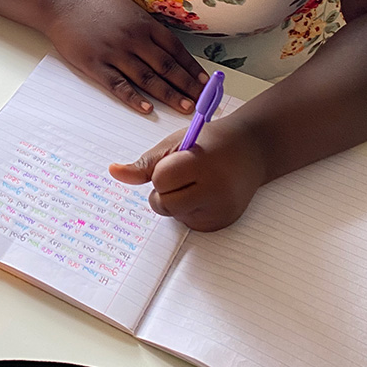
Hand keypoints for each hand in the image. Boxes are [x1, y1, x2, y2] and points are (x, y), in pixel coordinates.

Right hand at [41, 0, 207, 113]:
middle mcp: (133, 39)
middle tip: (203, 101)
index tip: (206, 82)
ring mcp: (114, 53)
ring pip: (147, 78)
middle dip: (187, 85)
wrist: (62, 3)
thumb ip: (148, 28)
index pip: (176, 50)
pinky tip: (147, 108)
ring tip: (185, 107)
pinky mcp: (95, 65)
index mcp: (144, 24)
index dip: (192, 68)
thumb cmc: (96, 5)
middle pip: (167, 66)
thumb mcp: (129, 9)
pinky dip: (133, 98)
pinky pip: (118, 85)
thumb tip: (169, 48)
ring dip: (168, 94)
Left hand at [108, 117, 267, 230]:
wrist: (252, 150)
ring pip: (174, 215)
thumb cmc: (211, 142)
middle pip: (164, 204)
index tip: (178, 160)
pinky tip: (205, 194)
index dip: (162, 170)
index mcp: (203, 164)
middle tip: (184, 173)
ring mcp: (221, 210)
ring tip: (197, 181)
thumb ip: (145, 162)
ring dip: (177, 201)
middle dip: (165, 190)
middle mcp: (216, 191)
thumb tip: (114, 172)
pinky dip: (189, 211)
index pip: (161, 180)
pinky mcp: (222, 223)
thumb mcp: (177, 143)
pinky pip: (188, 224)